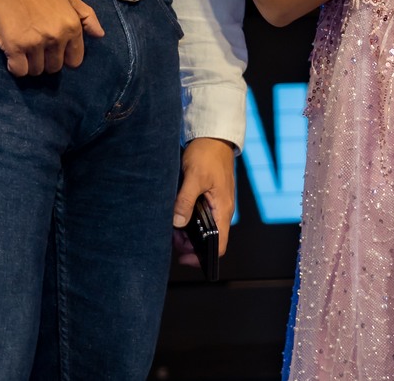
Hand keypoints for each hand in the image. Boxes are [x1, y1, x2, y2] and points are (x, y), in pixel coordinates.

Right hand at [0, 0, 104, 76]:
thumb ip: (87, 16)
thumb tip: (100, 35)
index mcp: (72, 26)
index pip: (74, 60)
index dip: (64, 56)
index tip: (54, 49)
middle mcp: (56, 37)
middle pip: (54, 67)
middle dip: (46, 60)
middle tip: (36, 46)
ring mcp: (35, 43)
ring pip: (36, 71)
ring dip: (30, 63)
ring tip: (24, 47)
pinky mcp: (14, 47)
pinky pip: (19, 71)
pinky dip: (15, 66)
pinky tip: (13, 54)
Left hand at [173, 136, 237, 264]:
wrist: (214, 136)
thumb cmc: (208, 154)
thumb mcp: (195, 177)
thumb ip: (186, 200)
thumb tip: (178, 223)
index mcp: (223, 209)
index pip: (220, 245)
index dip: (203, 257)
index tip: (184, 258)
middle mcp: (222, 210)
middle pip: (209, 239)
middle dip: (189, 245)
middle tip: (170, 239)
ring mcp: (216, 204)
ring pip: (203, 229)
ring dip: (187, 233)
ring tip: (170, 228)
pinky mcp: (209, 198)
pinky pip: (200, 217)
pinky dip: (187, 221)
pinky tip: (175, 215)